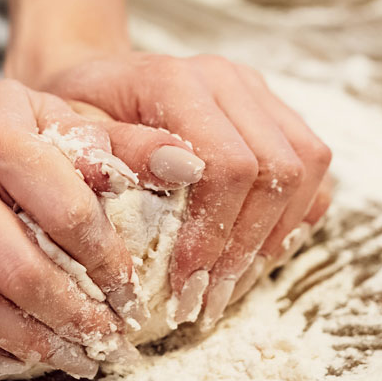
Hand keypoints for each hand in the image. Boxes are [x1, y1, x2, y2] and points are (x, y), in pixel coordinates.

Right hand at [0, 79, 173, 376]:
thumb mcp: (46, 117)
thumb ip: (116, 142)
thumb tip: (190, 165)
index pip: (67, 210)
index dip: (108, 264)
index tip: (129, 295)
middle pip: (18, 269)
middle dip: (72, 318)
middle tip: (103, 343)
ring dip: (21, 344)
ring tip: (60, 357)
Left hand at [35, 53, 332, 328]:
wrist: (91, 84)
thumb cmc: (72, 117)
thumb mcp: (70, 136)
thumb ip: (116, 151)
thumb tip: (180, 171)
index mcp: (175, 80)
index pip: (228, 163)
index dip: (214, 233)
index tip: (184, 286)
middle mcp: (226, 79)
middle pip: (276, 169)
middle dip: (245, 248)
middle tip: (207, 302)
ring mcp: (255, 91)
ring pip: (307, 167)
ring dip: (274, 238)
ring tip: (229, 287)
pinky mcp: (272, 111)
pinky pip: (312, 168)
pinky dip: (293, 217)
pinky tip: (252, 256)